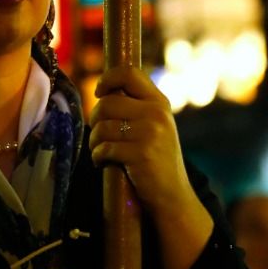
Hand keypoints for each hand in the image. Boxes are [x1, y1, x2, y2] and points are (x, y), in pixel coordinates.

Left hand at [89, 66, 212, 268]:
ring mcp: (149, 133)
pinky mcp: (140, 154)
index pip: (129, 73)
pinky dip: (97, 156)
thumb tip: (103, 92)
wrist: (173, 195)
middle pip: (107, 103)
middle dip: (95, 119)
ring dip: (94, 141)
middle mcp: (156, 113)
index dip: (107, 79)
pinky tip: (103, 162)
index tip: (99, 92)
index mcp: (159, 102)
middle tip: (98, 133)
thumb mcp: (155, 125)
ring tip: (100, 150)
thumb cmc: (157, 159)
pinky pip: (104, 147)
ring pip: (102, 126)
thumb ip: (137, 107)